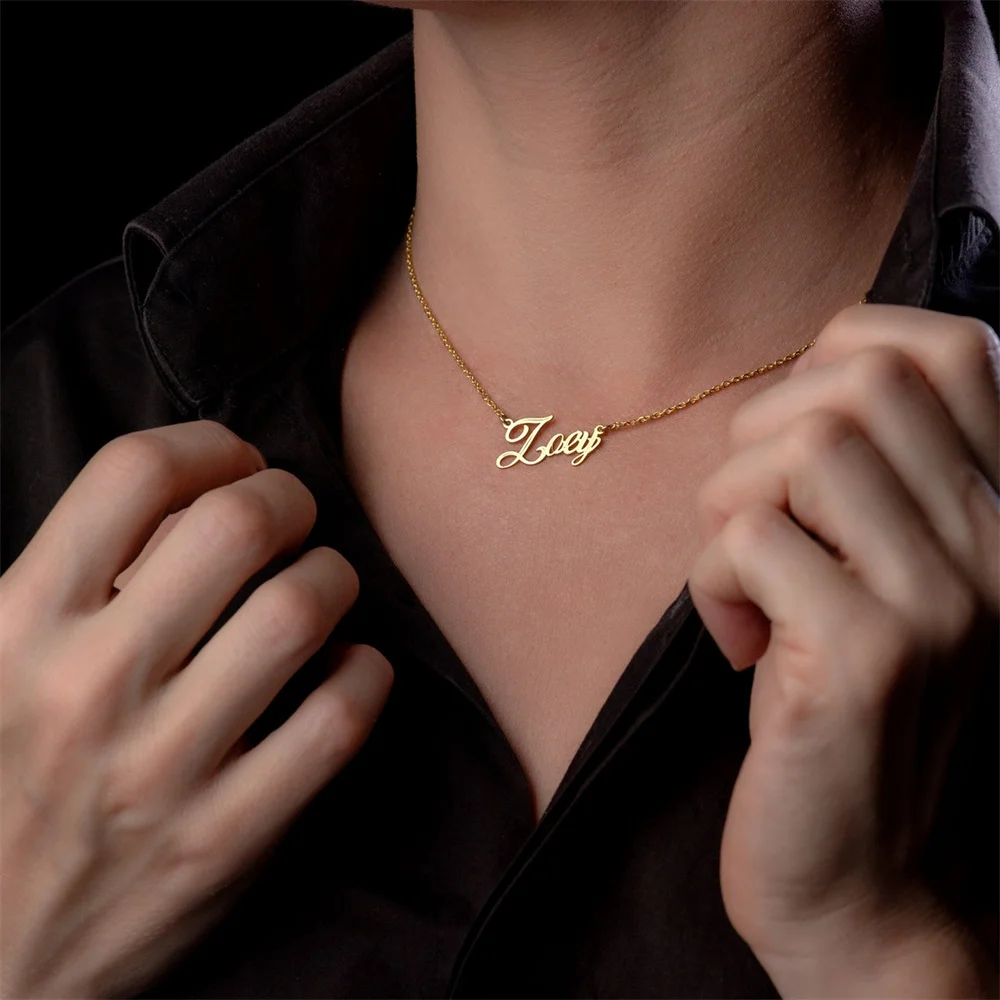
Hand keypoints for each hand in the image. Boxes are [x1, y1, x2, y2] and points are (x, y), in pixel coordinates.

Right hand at [0, 420, 392, 998]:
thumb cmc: (0, 782)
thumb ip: (69, 580)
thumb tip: (179, 504)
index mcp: (18, 625)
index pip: (132, 474)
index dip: (208, 445)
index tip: (234, 461)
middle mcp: (90, 686)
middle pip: (237, 526)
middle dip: (288, 498)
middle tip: (292, 516)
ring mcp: (162, 767)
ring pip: (299, 611)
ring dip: (334, 577)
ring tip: (324, 584)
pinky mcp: (225, 837)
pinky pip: (336, 723)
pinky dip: (365, 675)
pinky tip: (351, 669)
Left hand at [688, 305, 998, 996]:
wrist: (864, 882)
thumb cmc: (836, 711)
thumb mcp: (870, 579)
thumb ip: (862, 485)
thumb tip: (805, 380)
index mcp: (995, 516)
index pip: (945, 348)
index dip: (843, 352)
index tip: (788, 437)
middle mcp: (992, 546)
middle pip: (861, 384)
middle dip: (763, 435)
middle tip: (749, 519)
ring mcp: (939, 602)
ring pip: (802, 451)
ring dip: (729, 508)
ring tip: (742, 584)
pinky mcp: (865, 658)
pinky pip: (748, 542)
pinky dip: (710, 582)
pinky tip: (735, 644)